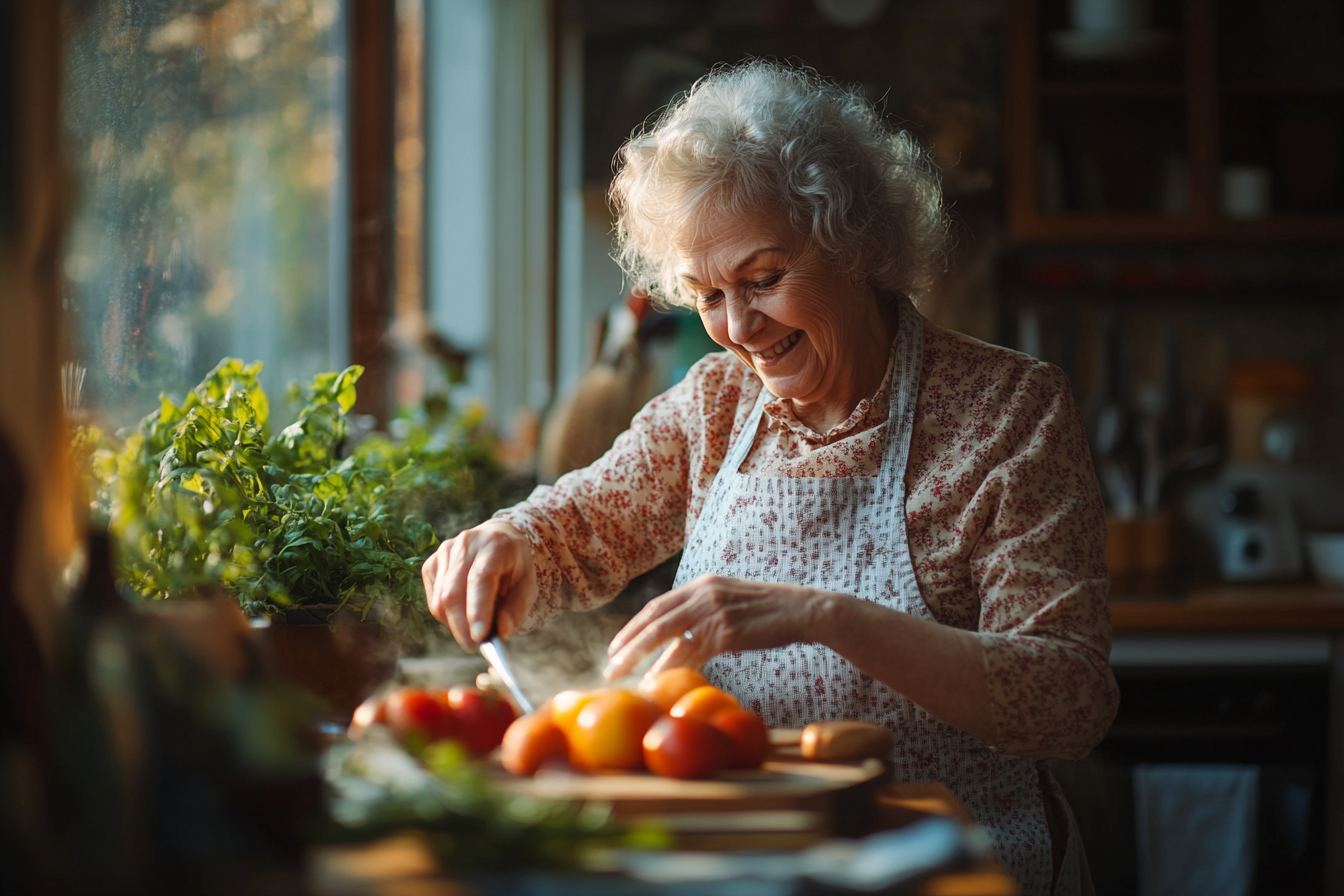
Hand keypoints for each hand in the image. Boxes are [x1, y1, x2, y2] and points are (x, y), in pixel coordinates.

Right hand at [421, 521, 537, 649]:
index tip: (480, 637)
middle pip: (454, 592)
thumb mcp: (528, 585)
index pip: (480, 578)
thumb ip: (517, 608)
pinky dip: (447, 616)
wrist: (498, 540)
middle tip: (474, 646)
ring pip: (440, 600)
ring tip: (474, 627)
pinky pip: (434, 600)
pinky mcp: (431, 564)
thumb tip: (501, 632)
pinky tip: (463, 612)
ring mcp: (445, 552)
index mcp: (495, 544)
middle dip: (462, 626)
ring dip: (455, 623)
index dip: (478, 609)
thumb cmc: (514, 567)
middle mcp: (466, 544)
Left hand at [603, 574, 828, 680]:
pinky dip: (671, 668)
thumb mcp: (730, 602)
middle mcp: (703, 594)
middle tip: (610, 665)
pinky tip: (658, 682)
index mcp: (701, 584)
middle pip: (654, 620)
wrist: (802, 610)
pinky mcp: (728, 632)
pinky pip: (692, 652)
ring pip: (667, 636)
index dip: (634, 627)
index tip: (616, 646)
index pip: (657, 606)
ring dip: (641, 658)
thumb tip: (678, 640)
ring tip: (624, 677)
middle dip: (628, 644)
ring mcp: (715, 612)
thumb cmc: (768, 612)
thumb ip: (703, 614)